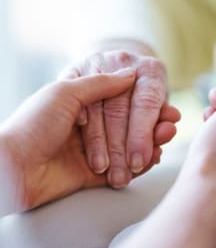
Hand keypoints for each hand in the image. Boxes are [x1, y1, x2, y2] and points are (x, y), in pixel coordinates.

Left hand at [0, 69, 177, 211]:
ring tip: (165, 138)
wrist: (13, 169)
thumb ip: (99, 84)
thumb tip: (129, 75)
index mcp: (82, 102)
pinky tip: (154, 156)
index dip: (144, 104)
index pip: (121, 101)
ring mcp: (95, 149)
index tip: (164, 105)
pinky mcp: (96, 173)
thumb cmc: (33, 125)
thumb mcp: (65, 92)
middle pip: (129, 123)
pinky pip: (124, 167)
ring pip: (130, 145)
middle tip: (169, 125)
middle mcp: (90, 124)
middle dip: (151, 125)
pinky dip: (141, 162)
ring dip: (150, 142)